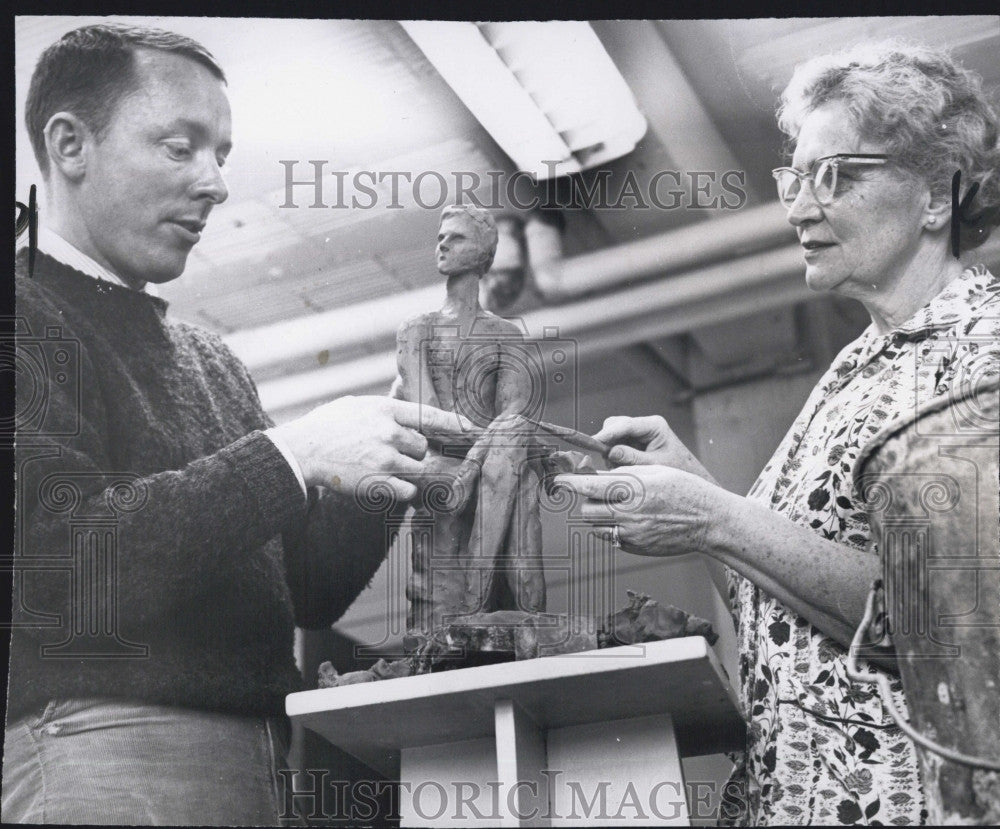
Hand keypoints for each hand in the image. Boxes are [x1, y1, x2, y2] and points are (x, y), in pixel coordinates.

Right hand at [271, 396, 469, 500]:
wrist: (301, 451)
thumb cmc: (326, 426)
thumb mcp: (357, 405)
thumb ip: (385, 407)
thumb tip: (406, 403)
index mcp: (385, 409)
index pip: (430, 415)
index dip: (454, 423)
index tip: (472, 429)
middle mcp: (389, 432)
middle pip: (423, 446)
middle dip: (412, 452)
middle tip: (389, 452)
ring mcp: (385, 459)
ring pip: (418, 468)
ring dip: (408, 470)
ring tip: (385, 467)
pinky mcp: (379, 482)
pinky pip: (409, 489)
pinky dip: (403, 489)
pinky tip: (387, 483)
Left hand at [556, 466, 729, 557]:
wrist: (708, 519)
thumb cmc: (683, 489)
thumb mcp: (654, 471)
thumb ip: (623, 474)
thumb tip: (596, 475)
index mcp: (633, 489)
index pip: (589, 486)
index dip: (570, 483)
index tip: (559, 480)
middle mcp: (629, 514)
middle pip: (586, 510)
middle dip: (587, 500)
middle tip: (597, 492)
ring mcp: (632, 534)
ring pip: (596, 527)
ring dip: (598, 515)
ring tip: (614, 506)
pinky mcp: (636, 548)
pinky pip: (612, 538)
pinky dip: (612, 528)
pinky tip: (628, 519)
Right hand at [593, 415, 713, 482]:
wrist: (689, 476)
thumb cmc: (678, 470)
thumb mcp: (654, 466)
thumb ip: (632, 459)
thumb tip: (609, 452)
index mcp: (654, 426)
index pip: (626, 424)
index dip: (608, 433)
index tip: (594, 441)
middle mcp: (645, 426)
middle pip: (615, 425)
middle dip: (607, 441)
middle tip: (606, 460)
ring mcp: (638, 433)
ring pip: (613, 435)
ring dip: (610, 451)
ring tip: (619, 468)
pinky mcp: (634, 442)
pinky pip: (615, 444)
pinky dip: (614, 456)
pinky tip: (622, 467)